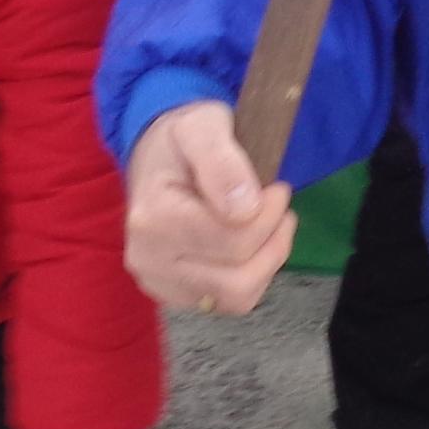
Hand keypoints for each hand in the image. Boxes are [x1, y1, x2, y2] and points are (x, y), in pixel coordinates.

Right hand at [125, 101, 293, 319]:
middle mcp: (149, 259)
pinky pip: (229, 302)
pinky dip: (252, 276)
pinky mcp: (174, 295)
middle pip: (237, 278)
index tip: (278, 188)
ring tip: (272, 227)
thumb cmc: (180, 139)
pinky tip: (252, 246)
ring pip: (236, 298)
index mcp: (154, 219)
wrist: (155, 156)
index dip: (269, 216)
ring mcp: (159, 282)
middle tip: (279, 206)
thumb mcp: (201, 126)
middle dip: (272, 241)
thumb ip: (222, 161)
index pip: (233, 242)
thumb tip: (244, 209)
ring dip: (267, 262)